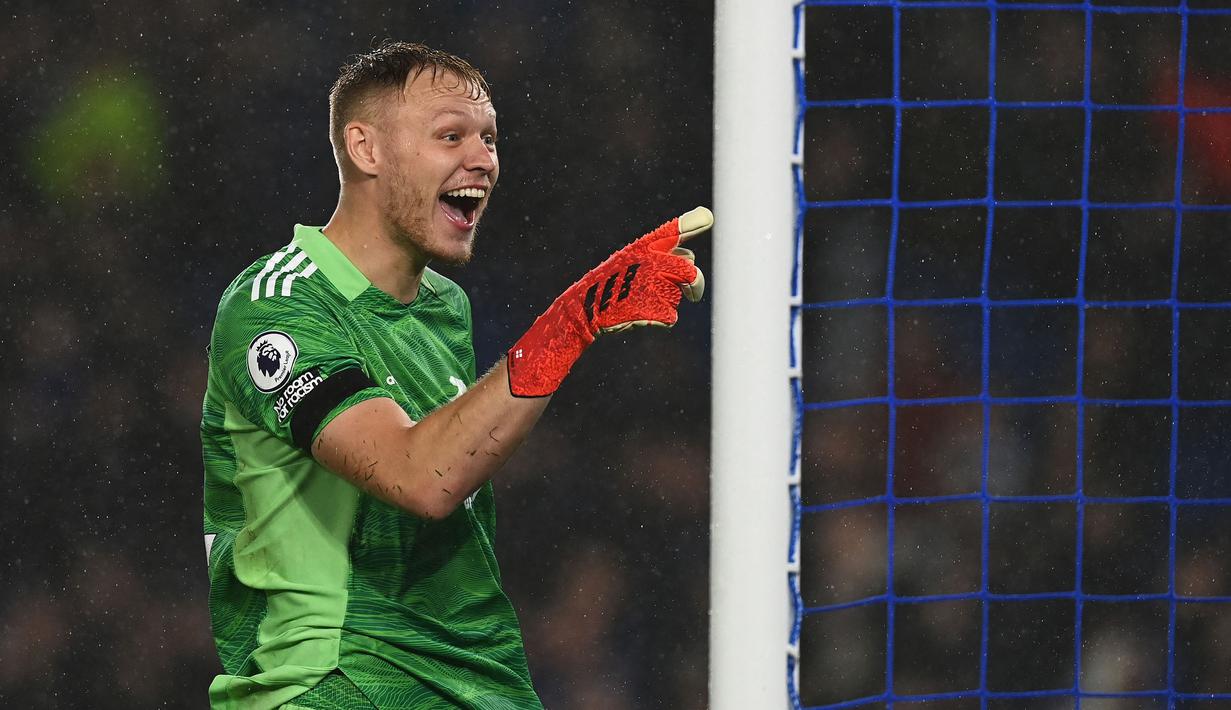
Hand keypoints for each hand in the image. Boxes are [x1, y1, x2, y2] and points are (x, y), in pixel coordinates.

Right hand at [506, 206, 712, 396]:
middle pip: (689, 271)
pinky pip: (670, 316)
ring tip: (644, 302)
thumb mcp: (636, 261)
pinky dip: (662, 319)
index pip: (672, 231)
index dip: (690, 224)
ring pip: (678, 297)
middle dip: (694, 284)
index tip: (707, 218)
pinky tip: (643, 315)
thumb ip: (669, 253)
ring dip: (668, 303)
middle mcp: (648, 261)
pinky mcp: (647, 306)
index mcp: (644, 246)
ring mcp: (647, 284)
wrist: (585, 308)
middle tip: (693, 294)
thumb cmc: (615, 284)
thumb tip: (699, 233)